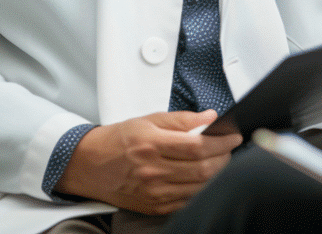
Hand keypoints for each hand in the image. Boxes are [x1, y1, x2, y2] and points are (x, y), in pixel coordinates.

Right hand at [55, 110, 241, 215]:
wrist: (88, 165)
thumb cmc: (118, 141)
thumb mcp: (148, 120)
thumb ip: (182, 119)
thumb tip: (210, 117)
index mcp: (152, 145)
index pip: (198, 146)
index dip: (222, 142)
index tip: (233, 137)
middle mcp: (152, 171)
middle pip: (203, 168)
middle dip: (224, 157)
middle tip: (230, 148)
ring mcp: (153, 192)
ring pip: (199, 187)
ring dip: (217, 174)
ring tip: (221, 161)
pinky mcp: (153, 206)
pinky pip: (187, 201)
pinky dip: (202, 189)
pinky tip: (206, 178)